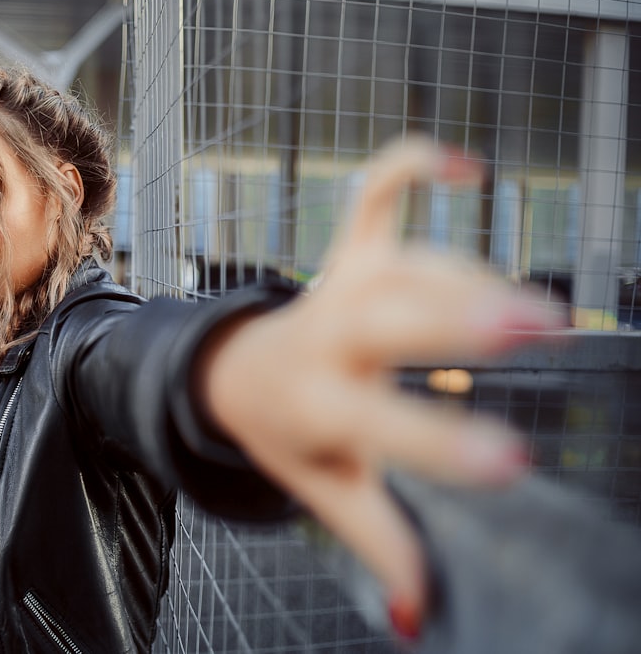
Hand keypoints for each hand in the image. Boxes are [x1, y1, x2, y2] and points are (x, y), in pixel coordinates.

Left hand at [198, 137, 565, 638]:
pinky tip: (465, 168)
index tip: (513, 461)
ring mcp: (337, 284)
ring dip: (468, 273)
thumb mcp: (324, 490)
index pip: (376, 425)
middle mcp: (325, 335)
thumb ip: (377, 541)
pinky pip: (374, 194)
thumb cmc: (291, 435)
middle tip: (536, 325)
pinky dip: (410, 166)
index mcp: (317, 402)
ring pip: (403, 263)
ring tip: (537, 311)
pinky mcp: (349, 251)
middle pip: (386, 318)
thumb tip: (416, 618)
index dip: (439, 443)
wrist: (236, 374)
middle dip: (458, 318)